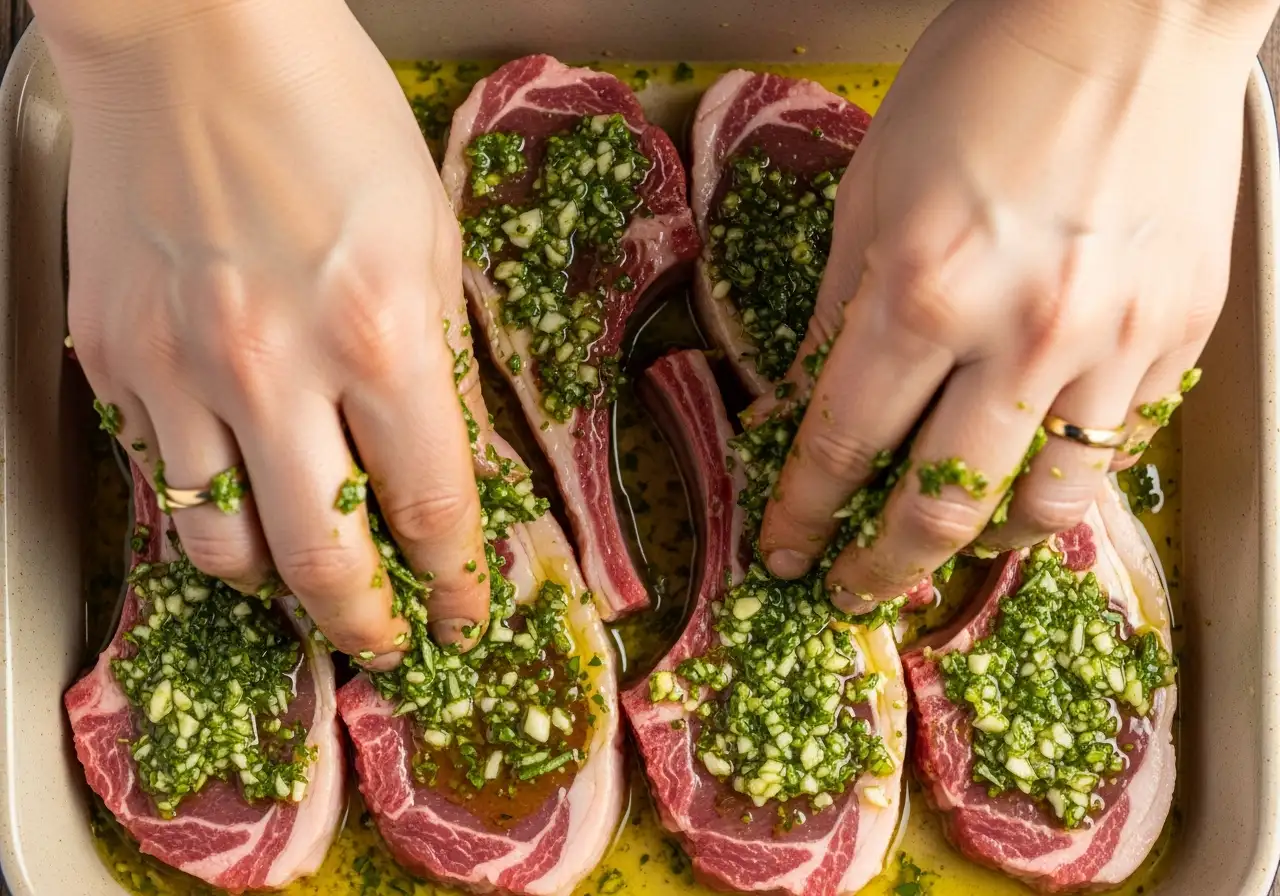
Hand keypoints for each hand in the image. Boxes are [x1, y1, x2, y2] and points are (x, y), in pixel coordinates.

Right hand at [41, 0, 487, 661]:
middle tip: (384, 641)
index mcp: (380, 334)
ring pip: (218, 544)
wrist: (193, 35)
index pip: (430, 509)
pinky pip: (158, 475)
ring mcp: (179, 367)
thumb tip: (454, 462)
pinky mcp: (112, 355)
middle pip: (321, 561)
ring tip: (304, 583)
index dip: (453, 582)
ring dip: (272, 584)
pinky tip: (234, 501)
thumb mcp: (430, 237)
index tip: (462, 612)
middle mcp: (276, 368)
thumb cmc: (330, 115)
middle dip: (363, 623)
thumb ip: (441, 362)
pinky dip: (203, 509)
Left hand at [757, 0, 1272, 607]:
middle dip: (881, 568)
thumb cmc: (985, 84)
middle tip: (852, 590)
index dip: (804, 512)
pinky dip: (1060, 484)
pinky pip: (1113, 452)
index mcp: (923, 290)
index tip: (785, 549)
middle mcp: (1022, 335)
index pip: (842, 445)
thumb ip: (838, 315)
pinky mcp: (1177, 337)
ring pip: (1043, 507)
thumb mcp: (871, 192)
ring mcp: (1112, 344)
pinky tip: (1028, 483)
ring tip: (946, 548)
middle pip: (939, 508)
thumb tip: (802, 405)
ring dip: (981, 547)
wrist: (1131, 15)